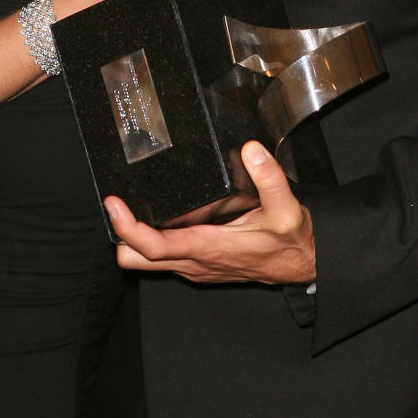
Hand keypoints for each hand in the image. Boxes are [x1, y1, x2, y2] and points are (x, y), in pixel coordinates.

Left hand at [107, 141, 315, 284]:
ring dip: (135, 238)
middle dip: (122, 234)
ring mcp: (194, 266)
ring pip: (145, 261)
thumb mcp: (286, 209)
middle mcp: (194, 262)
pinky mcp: (198, 265)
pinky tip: (160, 216)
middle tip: (119, 202)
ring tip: (133, 205)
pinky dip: (151, 240)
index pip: (154, 246)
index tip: (114, 204)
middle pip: (136, 259)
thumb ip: (270, 178)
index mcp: (208, 248)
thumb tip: (251, 150)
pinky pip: (162, 258)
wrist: (303, 264)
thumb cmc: (291, 241)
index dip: (128, 228)